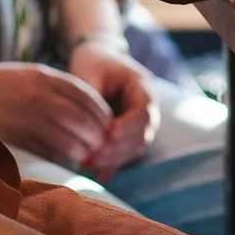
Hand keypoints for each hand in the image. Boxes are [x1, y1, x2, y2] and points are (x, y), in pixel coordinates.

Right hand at [0, 59, 112, 168]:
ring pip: (69, 139)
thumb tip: (88, 112)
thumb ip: (55, 89)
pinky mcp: (18, 138)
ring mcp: (27, 118)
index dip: (102, 112)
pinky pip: (49, 152)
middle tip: (105, 145)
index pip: (86, 95)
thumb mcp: (28, 76)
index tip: (109, 123)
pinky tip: (68, 160)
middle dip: (98, 135)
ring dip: (84, 151)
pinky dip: (63, 158)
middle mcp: (38, 96)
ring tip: (89, 156)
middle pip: (82, 119)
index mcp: (42, 76)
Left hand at [67, 41, 158, 178]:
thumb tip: (89, 126)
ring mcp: (139, 122)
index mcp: (142, 87)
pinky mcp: (128, 133)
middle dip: (118, 148)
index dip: (127, 126)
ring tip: (89, 164)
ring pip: (134, 147)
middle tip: (93, 157)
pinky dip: (113, 164)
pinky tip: (99, 176)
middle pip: (142, 134)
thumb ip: (92, 98)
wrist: (97, 58)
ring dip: (114, 159)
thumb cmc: (94, 63)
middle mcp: (146, 107)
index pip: (143, 112)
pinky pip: (124, 152)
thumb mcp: (90, 73)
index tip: (106, 135)